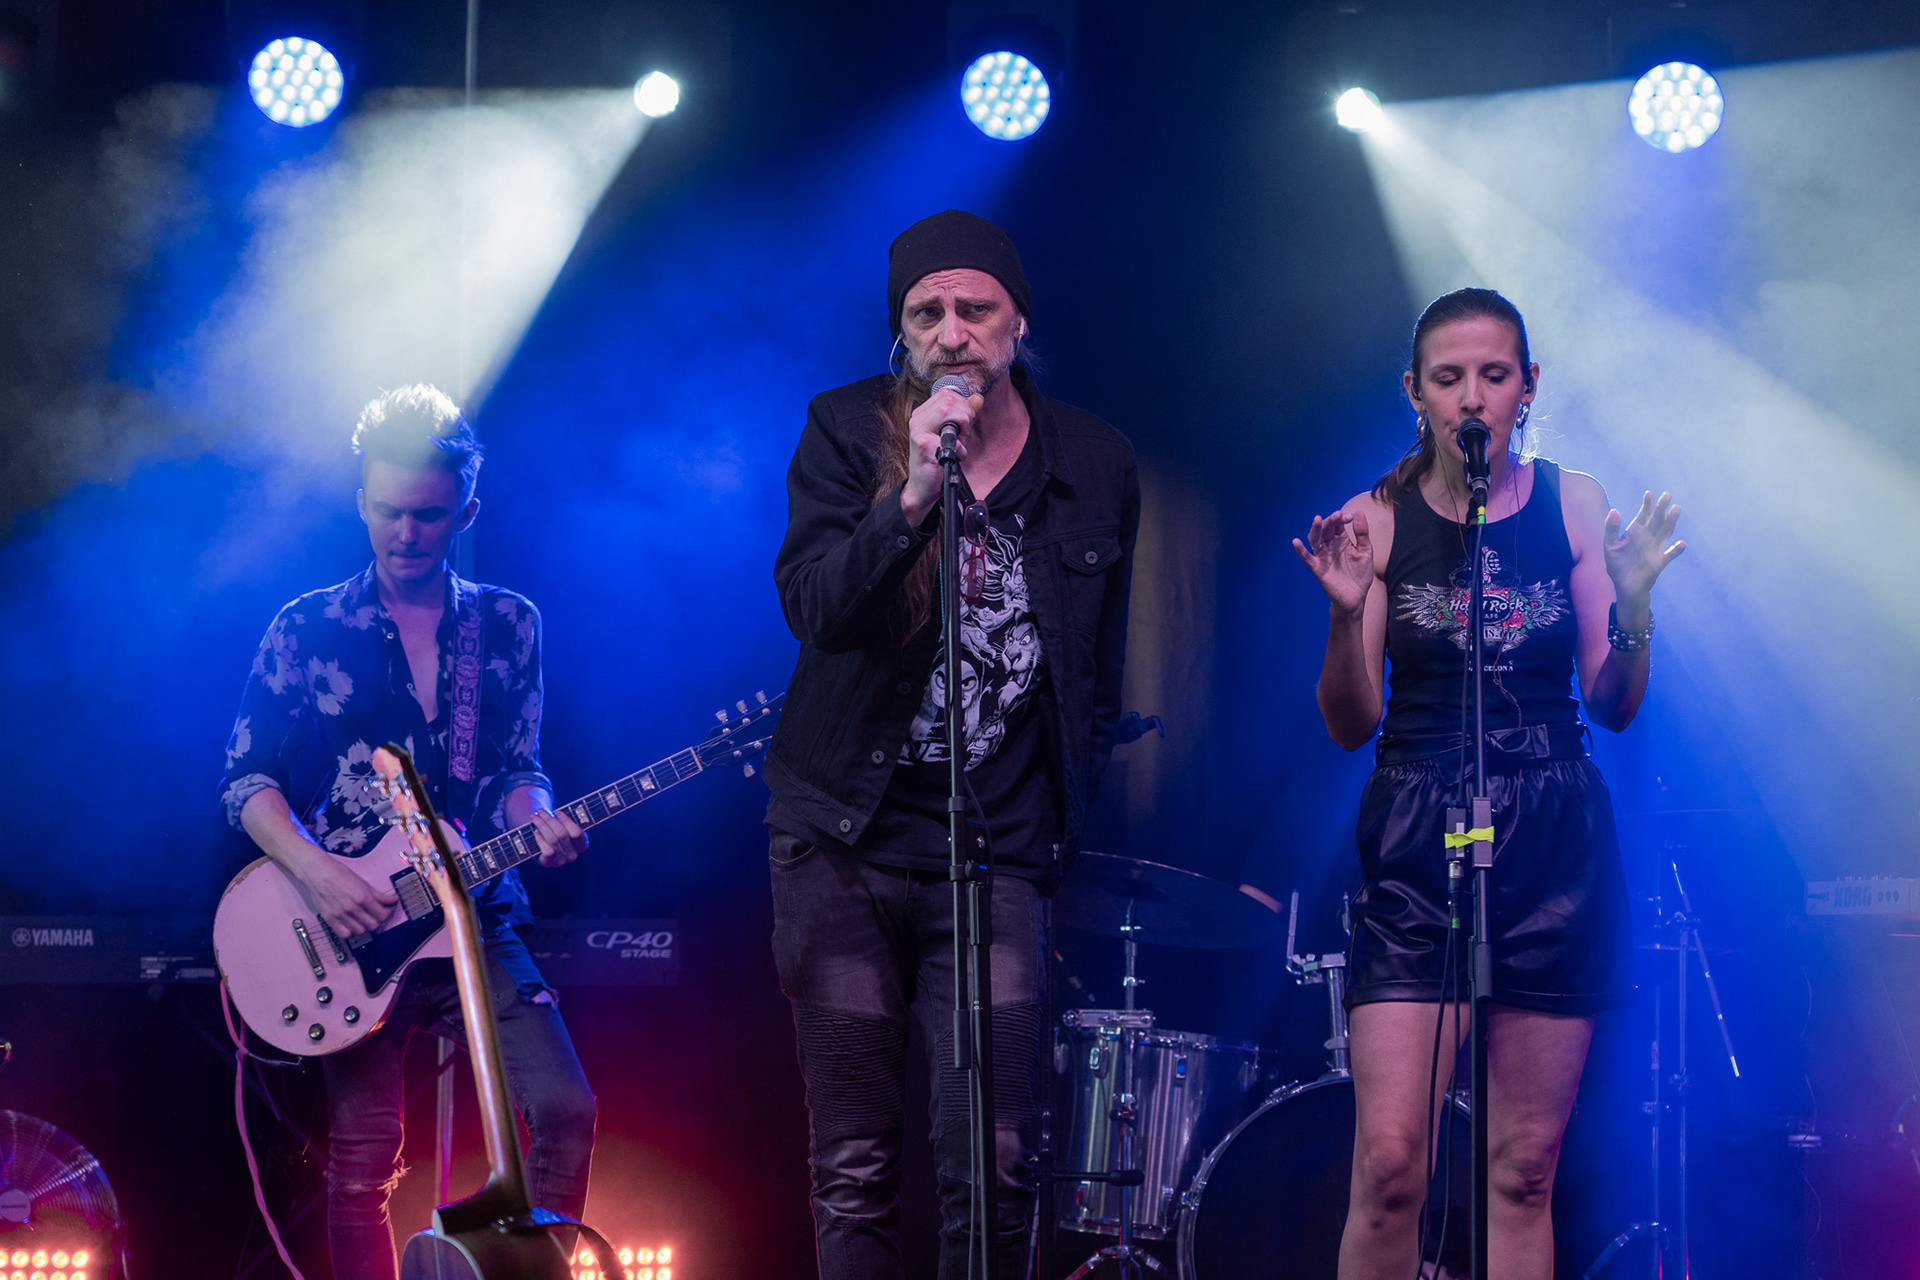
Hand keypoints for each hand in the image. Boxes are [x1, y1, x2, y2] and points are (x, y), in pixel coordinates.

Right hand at [297, 851, 398, 938]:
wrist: (317, 872)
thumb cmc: (337, 873)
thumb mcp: (362, 882)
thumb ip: (378, 894)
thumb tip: (393, 900)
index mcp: (363, 897)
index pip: (383, 915)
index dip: (388, 914)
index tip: (387, 911)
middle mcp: (352, 908)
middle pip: (373, 926)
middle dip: (378, 921)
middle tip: (376, 915)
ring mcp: (340, 915)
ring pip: (360, 931)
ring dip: (365, 927)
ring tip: (364, 919)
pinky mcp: (330, 919)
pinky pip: (344, 934)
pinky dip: (350, 932)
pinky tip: (351, 924)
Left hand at [529, 808, 587, 867]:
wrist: (544, 855)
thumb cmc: (556, 837)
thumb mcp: (564, 830)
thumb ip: (564, 822)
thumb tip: (555, 813)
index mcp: (581, 846)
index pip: (576, 833)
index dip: (566, 821)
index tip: (556, 812)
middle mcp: (573, 855)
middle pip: (562, 833)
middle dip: (550, 819)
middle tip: (541, 811)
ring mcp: (561, 861)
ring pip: (552, 839)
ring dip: (542, 825)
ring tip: (535, 817)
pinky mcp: (548, 863)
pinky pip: (546, 850)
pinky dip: (540, 839)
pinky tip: (536, 832)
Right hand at [900, 384, 983, 526]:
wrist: (923, 487)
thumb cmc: (937, 461)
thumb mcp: (954, 434)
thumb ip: (965, 415)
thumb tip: (978, 398)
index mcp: (923, 413)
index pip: (947, 394)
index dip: (963, 405)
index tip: (965, 422)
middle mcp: (917, 419)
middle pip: (949, 400)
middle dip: (965, 415)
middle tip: (964, 434)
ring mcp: (918, 431)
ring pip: (948, 411)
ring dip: (962, 429)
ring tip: (959, 444)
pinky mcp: (924, 445)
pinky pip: (952, 439)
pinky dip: (960, 449)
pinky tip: (956, 457)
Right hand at [1293, 510, 1373, 617]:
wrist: (1356, 597)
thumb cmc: (1361, 574)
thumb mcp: (1366, 551)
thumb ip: (1362, 533)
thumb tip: (1359, 511)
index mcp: (1341, 539)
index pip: (1337, 524)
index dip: (1342, 518)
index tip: (1350, 517)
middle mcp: (1330, 545)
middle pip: (1325, 529)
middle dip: (1331, 521)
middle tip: (1337, 516)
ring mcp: (1323, 556)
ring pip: (1315, 539)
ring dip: (1316, 529)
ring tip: (1318, 519)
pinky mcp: (1318, 568)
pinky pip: (1307, 558)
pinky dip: (1301, 551)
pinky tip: (1296, 542)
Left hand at [1603, 490, 1684, 608]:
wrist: (1624, 586)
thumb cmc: (1617, 565)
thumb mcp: (1610, 546)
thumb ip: (1611, 529)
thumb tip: (1615, 510)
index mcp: (1634, 533)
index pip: (1643, 516)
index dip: (1647, 505)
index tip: (1649, 493)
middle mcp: (1647, 538)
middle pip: (1656, 520)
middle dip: (1661, 508)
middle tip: (1667, 495)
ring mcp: (1655, 549)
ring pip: (1665, 532)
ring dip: (1671, 521)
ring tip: (1677, 509)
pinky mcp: (1659, 563)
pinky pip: (1670, 555)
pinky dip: (1676, 550)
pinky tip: (1681, 544)